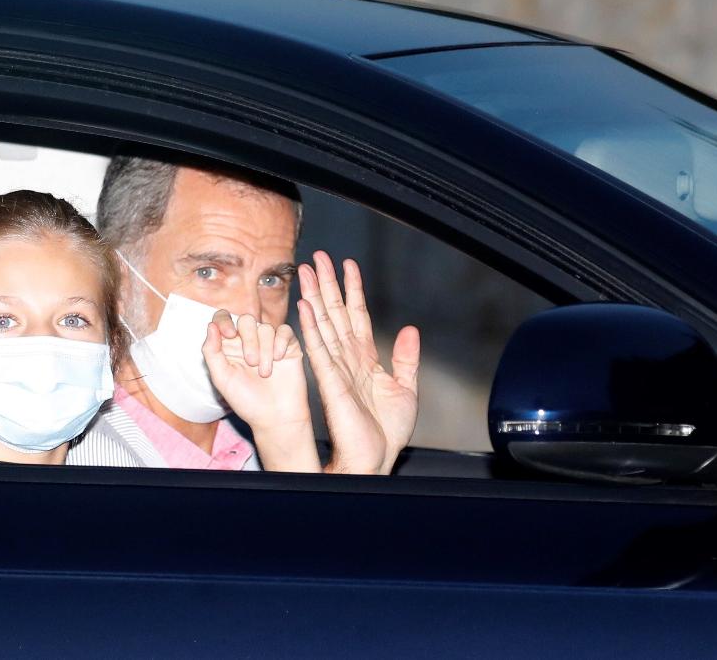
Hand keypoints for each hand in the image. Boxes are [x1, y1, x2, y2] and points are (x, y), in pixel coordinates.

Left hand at [202, 310, 319, 472]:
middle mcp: (249, 341)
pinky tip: (279, 359)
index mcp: (229, 346)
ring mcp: (269, 343)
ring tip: (265, 372)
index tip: (228, 334)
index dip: (224, 320)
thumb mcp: (222, 379)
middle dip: (248, 339)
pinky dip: (280, 342)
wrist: (275, 417)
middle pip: (246, 319)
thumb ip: (211, 352)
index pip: (223, 318)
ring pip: (266, 327)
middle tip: (251, 362)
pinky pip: (284, 331)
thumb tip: (211, 326)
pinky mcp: (288, 346)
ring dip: (264, 348)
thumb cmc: (246, 401)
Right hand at [298, 251, 419, 474]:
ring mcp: (336, 368)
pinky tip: (305, 308)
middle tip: (318, 258)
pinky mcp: (329, 382)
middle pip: (334, 313)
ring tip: (306, 272)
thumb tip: (411, 330)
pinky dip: (311, 328)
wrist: (376, 458)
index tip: (348, 266)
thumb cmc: (386, 433)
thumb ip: (406, 358)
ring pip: (323, 325)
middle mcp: (347, 359)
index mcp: (364, 359)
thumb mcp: (406, 389)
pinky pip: (319, 350)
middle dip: (327, 284)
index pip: (356, 316)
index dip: (352, 290)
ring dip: (314, 297)